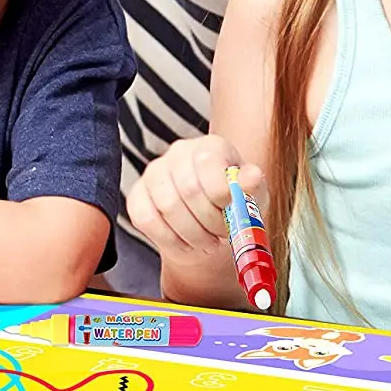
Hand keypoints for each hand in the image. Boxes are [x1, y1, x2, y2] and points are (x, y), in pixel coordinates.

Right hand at [126, 134, 262, 265]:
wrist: (212, 225)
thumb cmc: (234, 206)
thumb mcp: (253, 197)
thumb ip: (253, 187)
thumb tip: (252, 176)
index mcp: (210, 146)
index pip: (208, 164)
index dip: (222, 196)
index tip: (233, 214)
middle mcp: (179, 153)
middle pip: (188, 189)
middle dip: (210, 222)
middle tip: (222, 235)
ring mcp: (154, 172)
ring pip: (167, 206)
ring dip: (193, 234)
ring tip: (208, 241)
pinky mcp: (137, 195)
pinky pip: (146, 219)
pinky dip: (170, 240)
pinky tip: (186, 243)